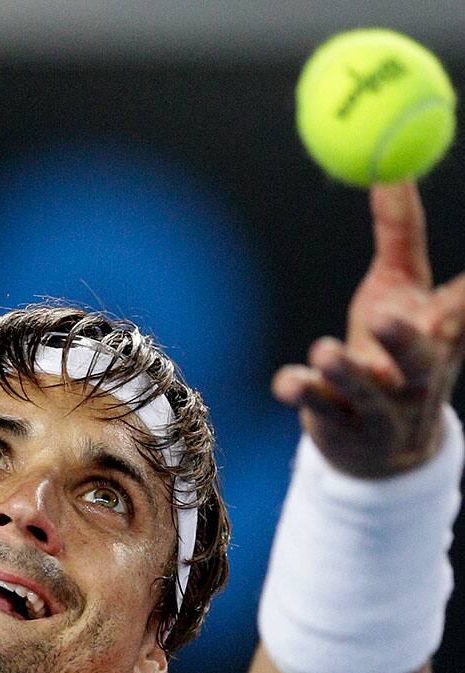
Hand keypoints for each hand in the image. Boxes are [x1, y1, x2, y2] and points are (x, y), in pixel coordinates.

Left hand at [273, 182, 464, 477]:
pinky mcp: (344, 428)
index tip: (451, 300)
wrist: (383, 444)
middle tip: (384, 317)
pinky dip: (304, 395)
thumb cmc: (392, 350)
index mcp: (439, 337)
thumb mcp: (400, 289)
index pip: (460, 313)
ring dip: (346, 372)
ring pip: (366, 392)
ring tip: (325, 349)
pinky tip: (285, 383)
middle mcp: (416, 376)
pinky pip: (322, 410)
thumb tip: (390, 168)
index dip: (462, 302)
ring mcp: (380, 408)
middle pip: (419, 359)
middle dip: (405, 341)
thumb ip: (399, 233)